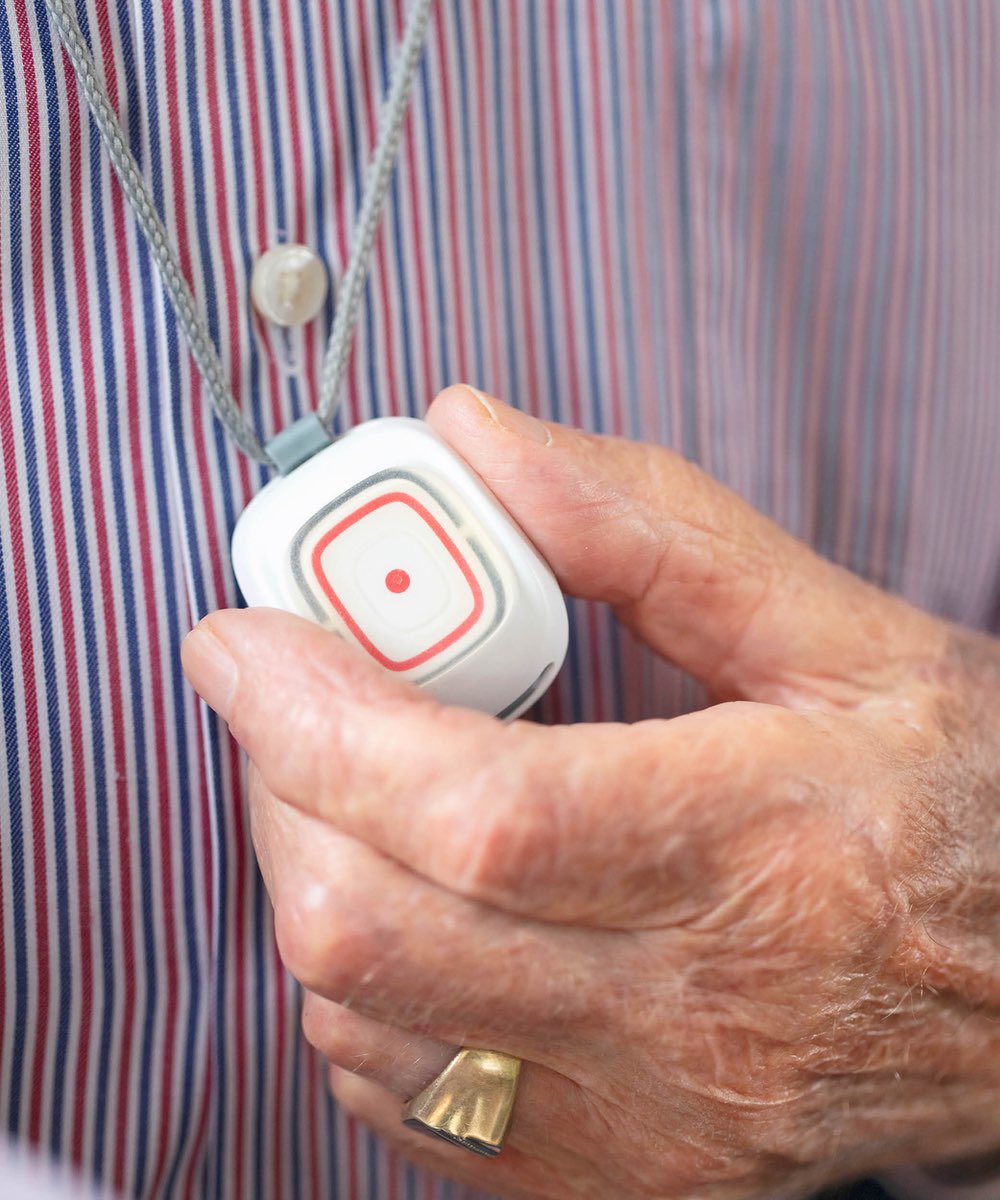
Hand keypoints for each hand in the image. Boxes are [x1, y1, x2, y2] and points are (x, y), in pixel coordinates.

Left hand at [182, 386, 999, 1198]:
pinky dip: (358, 983)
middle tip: (299, 688)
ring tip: (361, 781)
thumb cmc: (953, 802)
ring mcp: (647, 1123)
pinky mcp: (618, 1176)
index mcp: (759, 848)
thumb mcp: (835, 630)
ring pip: (359, 1019)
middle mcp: (694, 1015)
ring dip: (308, 871)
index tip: (242, 639)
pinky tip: (415, 900)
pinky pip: (402, 1099)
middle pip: (376, 925)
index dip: (318, 718)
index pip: (475, 811)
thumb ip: (646, 527)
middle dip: (282, 781)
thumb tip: (478, 443)